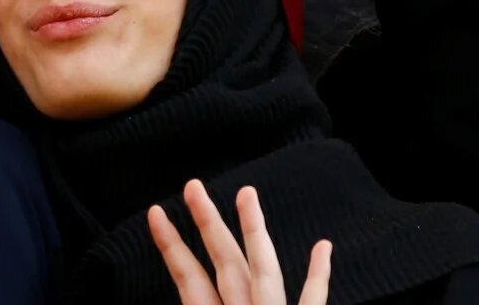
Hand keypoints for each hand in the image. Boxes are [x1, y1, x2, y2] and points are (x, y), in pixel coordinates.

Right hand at [149, 181, 330, 304]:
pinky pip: (312, 300)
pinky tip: (323, 246)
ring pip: (265, 270)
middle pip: (226, 264)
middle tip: (193, 186)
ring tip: (246, 192)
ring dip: (255, 229)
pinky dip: (318, 274)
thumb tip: (187, 288)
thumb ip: (198, 303)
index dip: (172, 246)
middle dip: (209, 224)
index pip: (189, 281)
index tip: (155, 213)